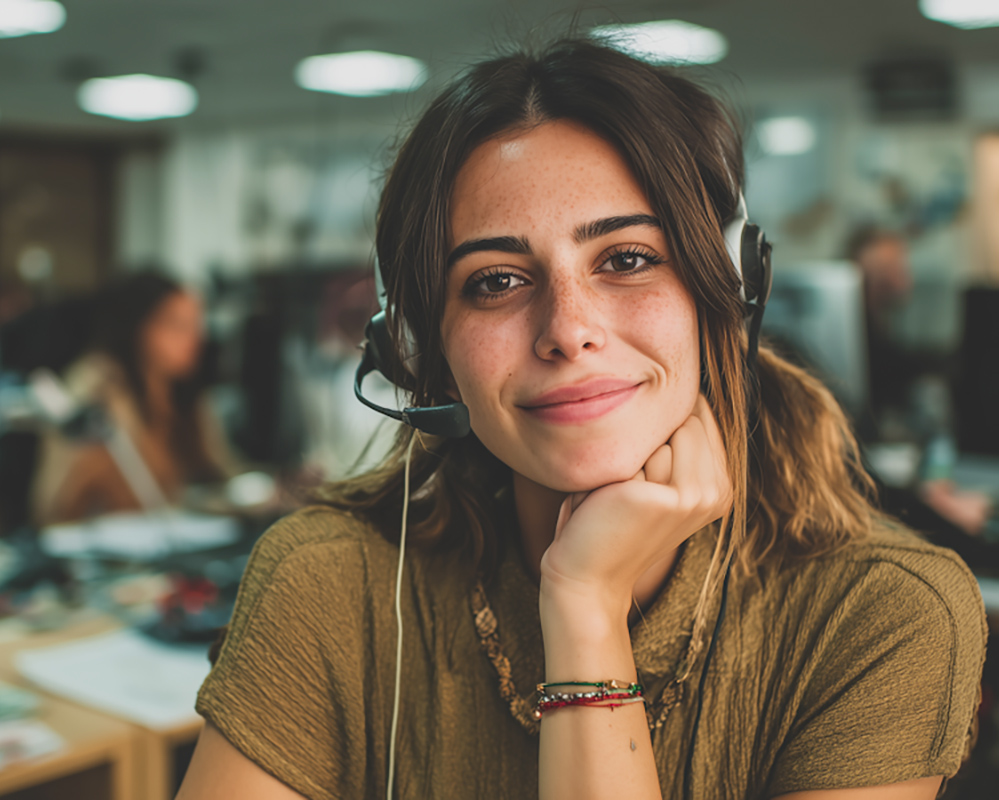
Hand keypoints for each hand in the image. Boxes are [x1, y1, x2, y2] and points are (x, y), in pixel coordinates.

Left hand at [538, 394, 732, 614]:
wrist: (585, 571)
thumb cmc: (604, 515)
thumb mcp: (644, 470)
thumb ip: (668, 435)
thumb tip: (674, 384)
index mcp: (720, 481)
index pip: (696, 412)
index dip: (656, 428)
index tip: (637, 470)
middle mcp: (719, 489)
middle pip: (681, 417)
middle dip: (644, 439)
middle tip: (625, 485)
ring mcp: (702, 495)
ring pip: (662, 431)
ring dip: (630, 454)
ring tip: (620, 491)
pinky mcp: (677, 499)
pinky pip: (643, 450)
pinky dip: (617, 469)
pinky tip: (614, 501)